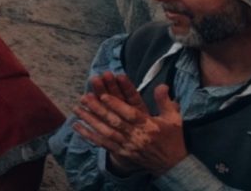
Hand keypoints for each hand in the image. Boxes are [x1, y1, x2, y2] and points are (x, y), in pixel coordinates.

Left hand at [73, 75, 187, 175]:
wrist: (172, 165)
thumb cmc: (172, 138)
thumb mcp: (174, 119)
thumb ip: (165, 101)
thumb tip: (162, 85)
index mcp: (149, 127)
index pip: (130, 115)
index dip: (116, 105)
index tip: (103, 95)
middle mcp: (137, 137)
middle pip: (115, 122)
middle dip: (98, 109)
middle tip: (84, 97)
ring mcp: (128, 146)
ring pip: (106, 132)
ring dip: (90, 120)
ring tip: (77, 108)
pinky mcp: (122, 153)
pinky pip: (103, 143)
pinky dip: (89, 135)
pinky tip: (76, 126)